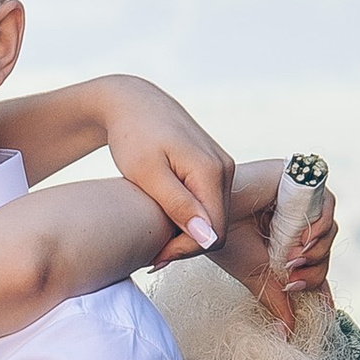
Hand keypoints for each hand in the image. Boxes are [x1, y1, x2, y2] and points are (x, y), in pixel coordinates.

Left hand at [100, 80, 231, 256]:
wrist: (133, 103)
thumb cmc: (133, 135)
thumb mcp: (148, 174)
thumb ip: (178, 205)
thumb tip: (208, 237)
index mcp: (211, 171)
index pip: (213, 232)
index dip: (184, 251)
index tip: (153, 257)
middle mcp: (226, 168)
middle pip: (217, 228)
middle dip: (185, 246)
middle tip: (151, 254)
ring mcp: (224, 167)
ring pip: (214, 219)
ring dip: (188, 235)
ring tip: (155, 240)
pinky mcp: (216, 167)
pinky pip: (210, 204)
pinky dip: (190, 219)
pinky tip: (165, 222)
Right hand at [204, 163, 336, 336]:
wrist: (208, 213)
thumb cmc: (225, 238)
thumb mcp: (256, 275)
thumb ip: (277, 299)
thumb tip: (288, 333)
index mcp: (284, 241)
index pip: (314, 264)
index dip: (321, 285)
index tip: (325, 311)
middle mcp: (294, 221)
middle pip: (324, 249)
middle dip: (314, 271)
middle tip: (293, 282)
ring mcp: (299, 201)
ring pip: (329, 229)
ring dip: (316, 251)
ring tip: (291, 260)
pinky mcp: (301, 180)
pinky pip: (326, 204)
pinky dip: (319, 227)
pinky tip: (301, 240)